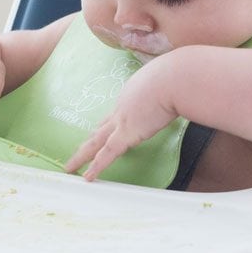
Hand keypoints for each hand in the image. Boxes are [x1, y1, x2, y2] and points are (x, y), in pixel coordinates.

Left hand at [65, 54, 179, 180]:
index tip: (104, 129)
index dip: (108, 123)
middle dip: (89, 141)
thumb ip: (170, 86)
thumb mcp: (169, 79)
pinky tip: (87, 177)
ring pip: (95, 142)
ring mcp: (122, 121)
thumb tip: (181, 87)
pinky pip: (107, 154)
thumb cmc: (178, 75)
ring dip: (81, 155)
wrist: (174, 78)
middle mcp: (122, 106)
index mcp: (132, 93)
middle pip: (100, 128)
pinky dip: (96, 167)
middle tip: (78, 151)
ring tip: (70, 166)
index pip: (117, 112)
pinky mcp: (127, 134)